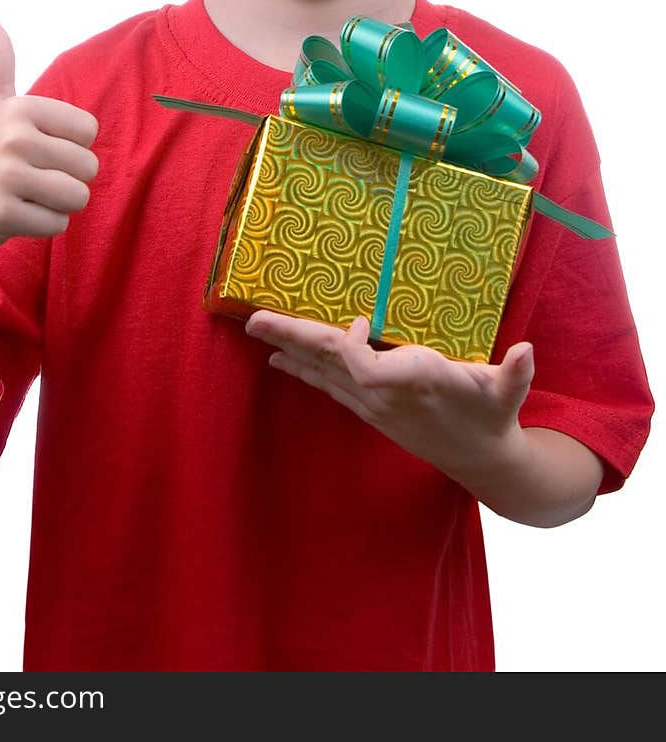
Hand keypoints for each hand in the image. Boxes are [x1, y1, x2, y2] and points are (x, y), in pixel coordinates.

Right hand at [0, 13, 99, 254]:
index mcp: (21, 107)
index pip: (89, 132)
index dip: (70, 146)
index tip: (36, 148)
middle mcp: (12, 136)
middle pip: (88, 167)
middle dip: (66, 179)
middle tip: (30, 178)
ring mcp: (6, 175)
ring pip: (77, 197)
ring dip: (58, 204)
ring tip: (26, 196)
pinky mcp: (3, 212)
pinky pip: (58, 224)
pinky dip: (43, 225)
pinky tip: (15, 215)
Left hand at [245, 310, 534, 479]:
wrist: (484, 460)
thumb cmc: (494, 414)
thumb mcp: (507, 391)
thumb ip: (515, 372)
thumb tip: (526, 351)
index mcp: (412, 383)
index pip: (364, 368)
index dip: (349, 346)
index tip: (355, 322)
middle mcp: (383, 396)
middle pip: (330, 365)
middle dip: (292, 340)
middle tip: (253, 320)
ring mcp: (373, 406)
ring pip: (324, 375)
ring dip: (290, 352)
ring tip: (258, 333)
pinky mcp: (371, 410)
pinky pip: (331, 386)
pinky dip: (306, 370)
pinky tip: (284, 361)